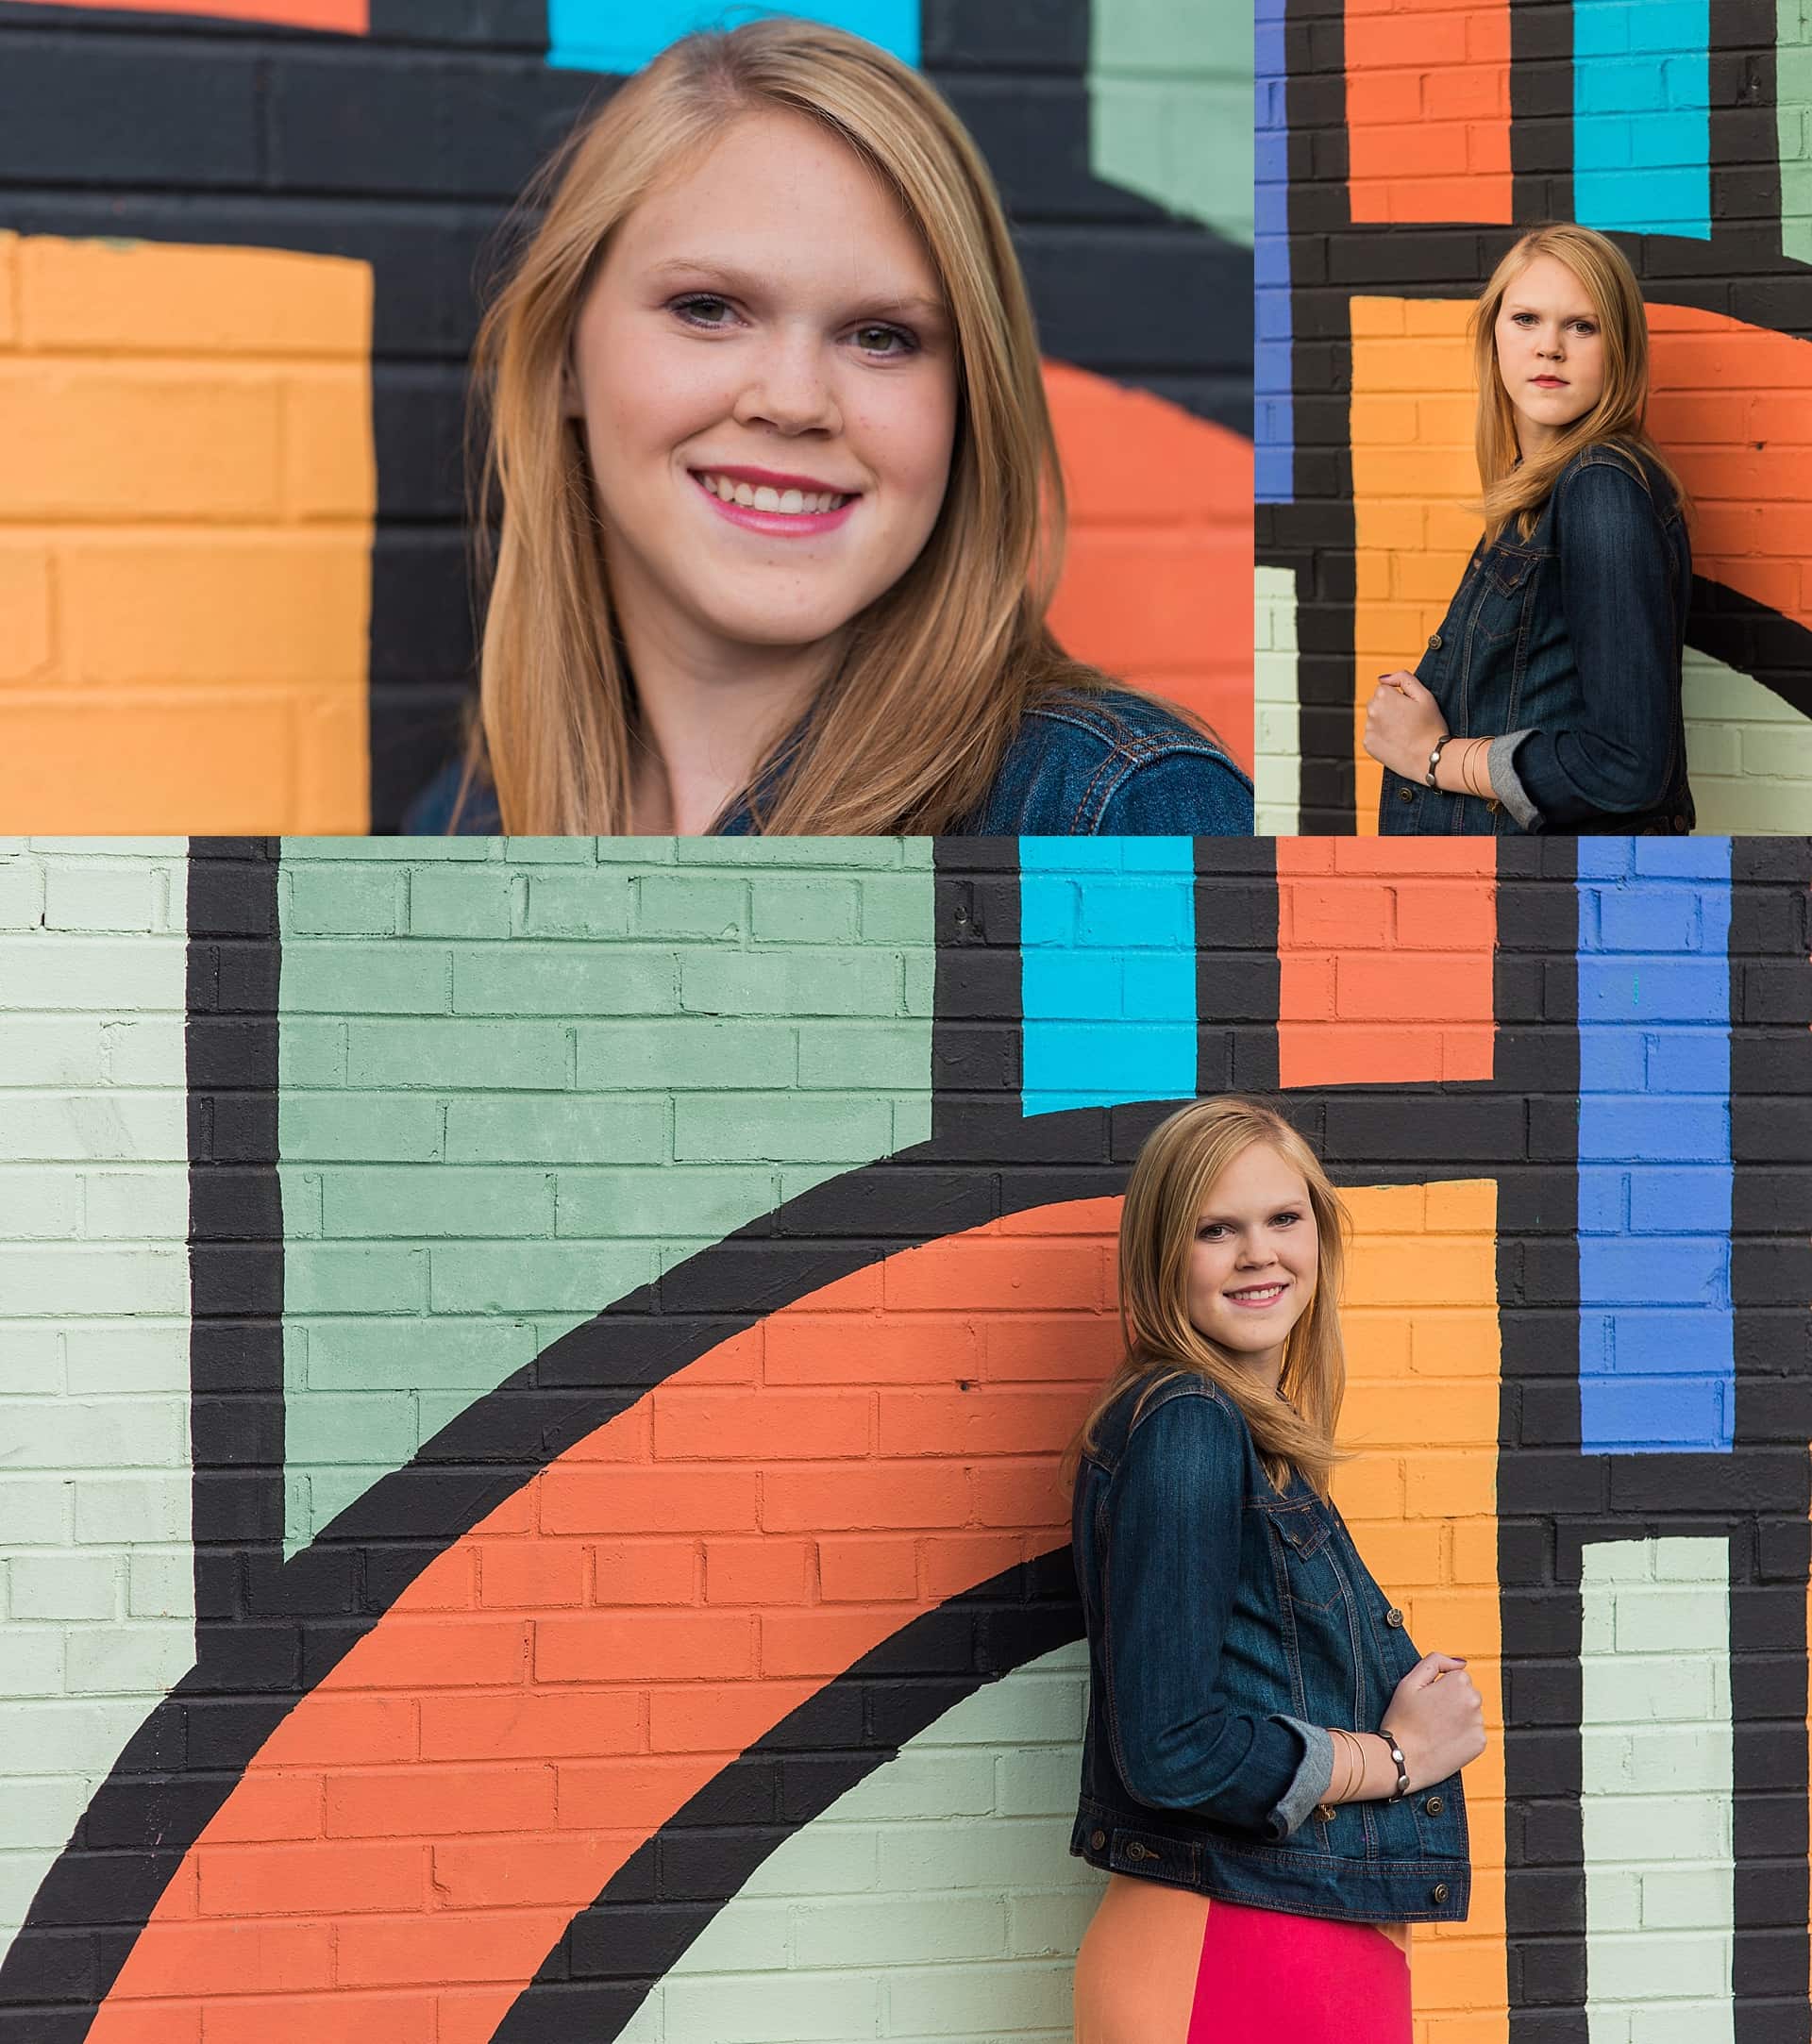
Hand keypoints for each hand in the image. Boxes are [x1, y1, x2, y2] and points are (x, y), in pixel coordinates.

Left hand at [1363, 669, 1447, 782]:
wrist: (1430, 758)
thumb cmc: (1430, 727)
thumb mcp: (1425, 695)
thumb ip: (1403, 678)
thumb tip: (1382, 678)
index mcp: (1383, 696)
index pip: (1384, 688)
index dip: (1399, 697)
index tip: (1410, 708)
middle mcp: (1371, 711)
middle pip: (1377, 703)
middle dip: (1390, 708)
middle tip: (1409, 721)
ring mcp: (1368, 729)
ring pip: (1375, 719)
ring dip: (1386, 723)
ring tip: (1404, 732)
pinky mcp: (1368, 744)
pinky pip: (1373, 735)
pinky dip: (1382, 737)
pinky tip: (1397, 742)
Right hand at [1382, 1652, 1485, 1791]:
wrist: (1402, 1758)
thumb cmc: (1402, 1721)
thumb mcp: (1409, 1681)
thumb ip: (1435, 1661)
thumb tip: (1461, 1662)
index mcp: (1458, 1683)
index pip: (1458, 1676)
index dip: (1440, 1687)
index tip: (1428, 1700)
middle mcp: (1474, 1702)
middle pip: (1467, 1694)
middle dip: (1452, 1701)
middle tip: (1430, 1715)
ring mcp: (1478, 1724)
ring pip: (1471, 1713)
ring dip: (1458, 1718)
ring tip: (1436, 1729)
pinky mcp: (1480, 1744)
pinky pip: (1474, 1732)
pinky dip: (1462, 1735)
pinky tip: (1445, 1740)